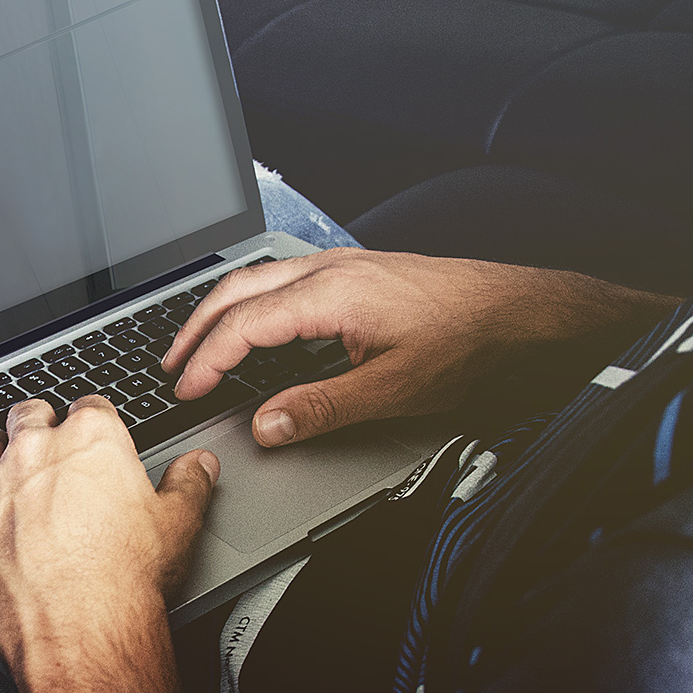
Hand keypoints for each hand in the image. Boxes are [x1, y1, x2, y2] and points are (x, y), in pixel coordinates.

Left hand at [0, 397, 218, 669]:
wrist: (80, 631)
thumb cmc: (127, 580)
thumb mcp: (178, 526)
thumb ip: (189, 485)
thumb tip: (199, 465)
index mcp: (90, 442)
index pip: (89, 408)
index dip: (92, 419)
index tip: (92, 429)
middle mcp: (34, 454)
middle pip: (28, 417)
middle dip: (36, 423)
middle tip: (43, 435)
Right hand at [163, 248, 675, 445]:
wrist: (522, 310)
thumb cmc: (470, 340)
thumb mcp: (394, 389)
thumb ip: (321, 409)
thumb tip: (266, 426)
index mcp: (330, 295)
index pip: (244, 327)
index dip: (206, 361)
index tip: (185, 391)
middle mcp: (329, 270)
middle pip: (236, 291)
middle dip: (194, 328)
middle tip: (170, 368)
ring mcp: (342, 265)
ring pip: (256, 279)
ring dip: (219, 312)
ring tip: (198, 346)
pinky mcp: (357, 271)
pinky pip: (282, 278)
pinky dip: (250, 303)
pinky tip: (253, 325)